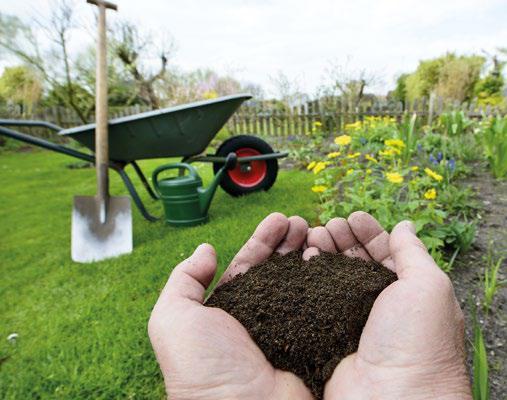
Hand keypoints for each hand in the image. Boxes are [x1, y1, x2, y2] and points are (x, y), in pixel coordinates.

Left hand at [148, 213, 313, 399]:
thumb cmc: (200, 368)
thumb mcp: (173, 318)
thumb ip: (183, 280)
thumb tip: (206, 249)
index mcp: (230, 308)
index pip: (249, 264)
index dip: (263, 240)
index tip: (278, 219)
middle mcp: (261, 315)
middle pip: (278, 268)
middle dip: (288, 241)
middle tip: (300, 221)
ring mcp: (288, 327)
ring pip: (301, 281)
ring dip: (308, 253)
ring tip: (315, 230)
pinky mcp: (312, 341)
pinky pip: (322, 305)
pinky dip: (326, 280)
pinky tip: (328, 259)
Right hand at [305, 211, 470, 399]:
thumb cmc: (419, 342)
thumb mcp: (428, 286)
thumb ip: (413, 252)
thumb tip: (406, 225)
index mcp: (406, 291)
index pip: (385, 252)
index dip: (369, 231)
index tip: (352, 216)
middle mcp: (378, 304)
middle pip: (354, 261)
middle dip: (341, 239)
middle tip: (327, 225)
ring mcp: (350, 318)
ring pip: (331, 276)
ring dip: (322, 252)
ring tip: (312, 237)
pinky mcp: (327, 332)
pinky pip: (314, 298)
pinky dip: (307, 277)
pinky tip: (302, 261)